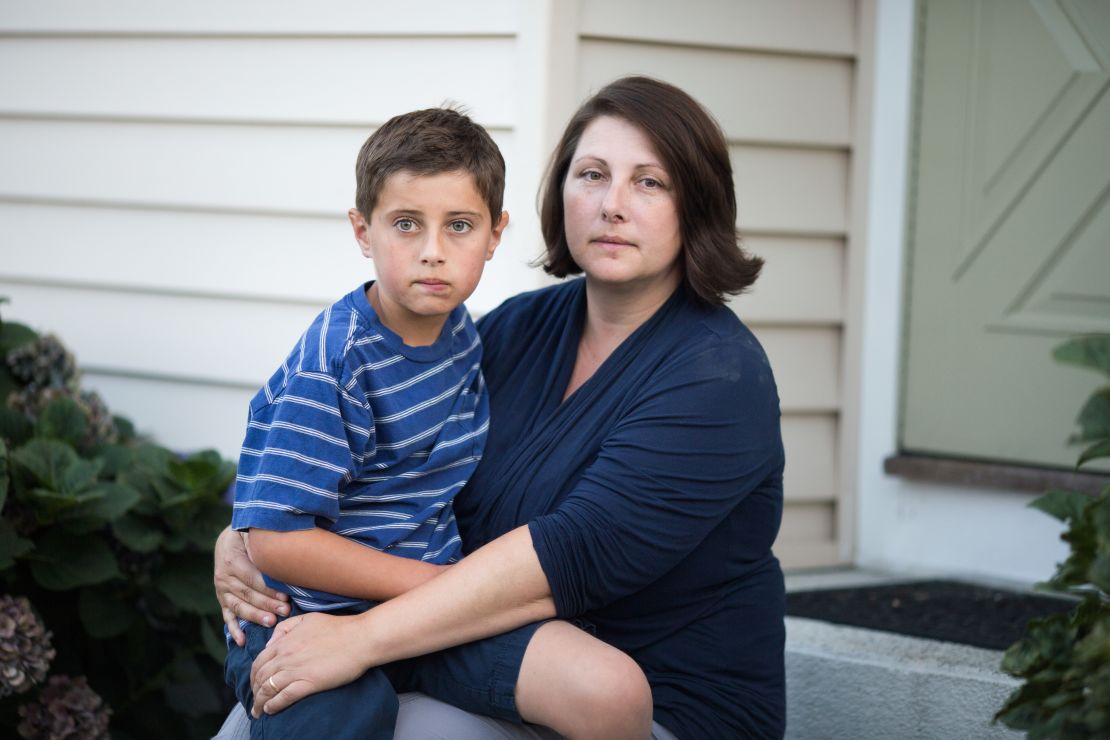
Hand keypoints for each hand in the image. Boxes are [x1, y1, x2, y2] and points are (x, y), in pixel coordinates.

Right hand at [214, 526, 289, 645]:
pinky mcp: (223, 599)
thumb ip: (264, 544)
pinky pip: (228, 616)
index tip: (286, 596)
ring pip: (239, 607)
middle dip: (267, 604)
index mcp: (232, 560)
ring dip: (255, 616)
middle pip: (247, 594)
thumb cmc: (248, 536)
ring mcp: (222, 590)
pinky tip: (242, 641)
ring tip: (271, 622)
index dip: (269, 589)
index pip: (253, 579)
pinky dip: (234, 630)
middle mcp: (224, 577)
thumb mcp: (253, 533)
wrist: (228, 539)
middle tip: (285, 611)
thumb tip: (285, 549)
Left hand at [249, 611, 369, 716]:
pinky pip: (284, 697)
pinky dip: (273, 705)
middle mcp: (286, 656)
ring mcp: (297, 670)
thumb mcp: (307, 618)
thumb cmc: (338, 627)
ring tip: (258, 711)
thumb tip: (270, 643)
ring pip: (269, 689)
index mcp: (285, 641)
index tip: (255, 683)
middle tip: (255, 700)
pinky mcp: (309, 683)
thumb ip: (285, 628)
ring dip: (260, 702)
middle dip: (254, 691)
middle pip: (260, 677)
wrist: (360, 637)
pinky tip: (270, 710)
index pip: (259, 661)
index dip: (254, 675)